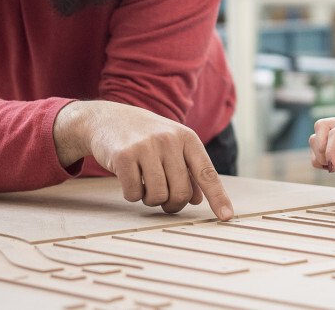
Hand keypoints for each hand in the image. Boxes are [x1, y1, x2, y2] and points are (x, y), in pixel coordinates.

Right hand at [53, 101, 233, 220]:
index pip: (207, 173)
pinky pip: (133, 194)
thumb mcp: (172, 146)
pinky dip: (131, 194)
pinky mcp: (123, 155)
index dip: (218, 197)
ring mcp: (146, 146)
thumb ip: (187, 170)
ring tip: (144, 183)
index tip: (226, 216)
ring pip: (157, 196)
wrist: (108, 119)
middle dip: (172, 203)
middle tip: (162, 197)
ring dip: (150, 199)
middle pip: (181, 193)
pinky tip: (128, 178)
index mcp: (187, 138)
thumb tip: (198, 200)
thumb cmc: (146, 136)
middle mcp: (169, 140)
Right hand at [308, 111, 334, 191]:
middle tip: (332, 165)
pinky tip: (334, 167)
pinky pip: (321, 150)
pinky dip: (320, 160)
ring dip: (319, 154)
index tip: (334, 167)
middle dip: (322, 147)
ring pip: (318, 138)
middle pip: (321, 127)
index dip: (331, 148)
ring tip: (334, 167)